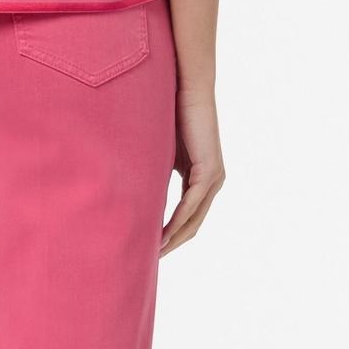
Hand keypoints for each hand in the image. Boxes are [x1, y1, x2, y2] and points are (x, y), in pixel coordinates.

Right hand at [161, 87, 224, 255]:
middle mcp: (213, 182)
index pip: (188, 217)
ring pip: (193, 219)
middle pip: (192, 225)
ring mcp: (214, 178)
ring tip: (152, 252)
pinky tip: (162, 233)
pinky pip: (191, 203)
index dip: (170, 236)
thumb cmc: (171, 115)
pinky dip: (177, 220)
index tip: (150, 249)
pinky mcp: (209, 171)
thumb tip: (134, 191)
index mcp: (202, 179)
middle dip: (171, 244)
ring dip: (173, 238)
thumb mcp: (161, 153)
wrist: (187, 89)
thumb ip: (155, 173)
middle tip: (148, 259)